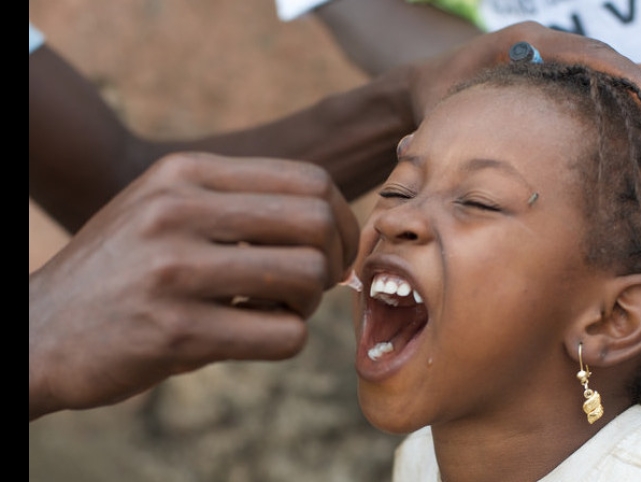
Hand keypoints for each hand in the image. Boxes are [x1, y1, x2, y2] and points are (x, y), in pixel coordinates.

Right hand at [29, 152, 358, 420]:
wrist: (38, 332)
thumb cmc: (121, 271)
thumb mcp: (162, 207)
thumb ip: (233, 201)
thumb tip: (326, 216)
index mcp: (184, 173)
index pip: (307, 179)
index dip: (339, 219)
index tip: (332, 249)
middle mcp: (178, 209)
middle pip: (314, 222)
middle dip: (332, 260)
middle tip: (313, 285)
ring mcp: (175, 269)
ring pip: (307, 276)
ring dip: (307, 303)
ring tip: (277, 310)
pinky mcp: (175, 331)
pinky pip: (283, 335)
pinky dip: (286, 338)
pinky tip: (251, 335)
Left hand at [408, 21, 640, 177]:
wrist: (440, 85)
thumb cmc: (440, 99)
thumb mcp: (441, 111)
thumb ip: (434, 129)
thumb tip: (408, 155)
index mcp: (531, 46)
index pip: (591, 59)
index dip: (628, 82)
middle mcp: (563, 52)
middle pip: (629, 74)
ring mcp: (578, 71)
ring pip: (639, 93)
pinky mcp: (585, 94)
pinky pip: (630, 110)